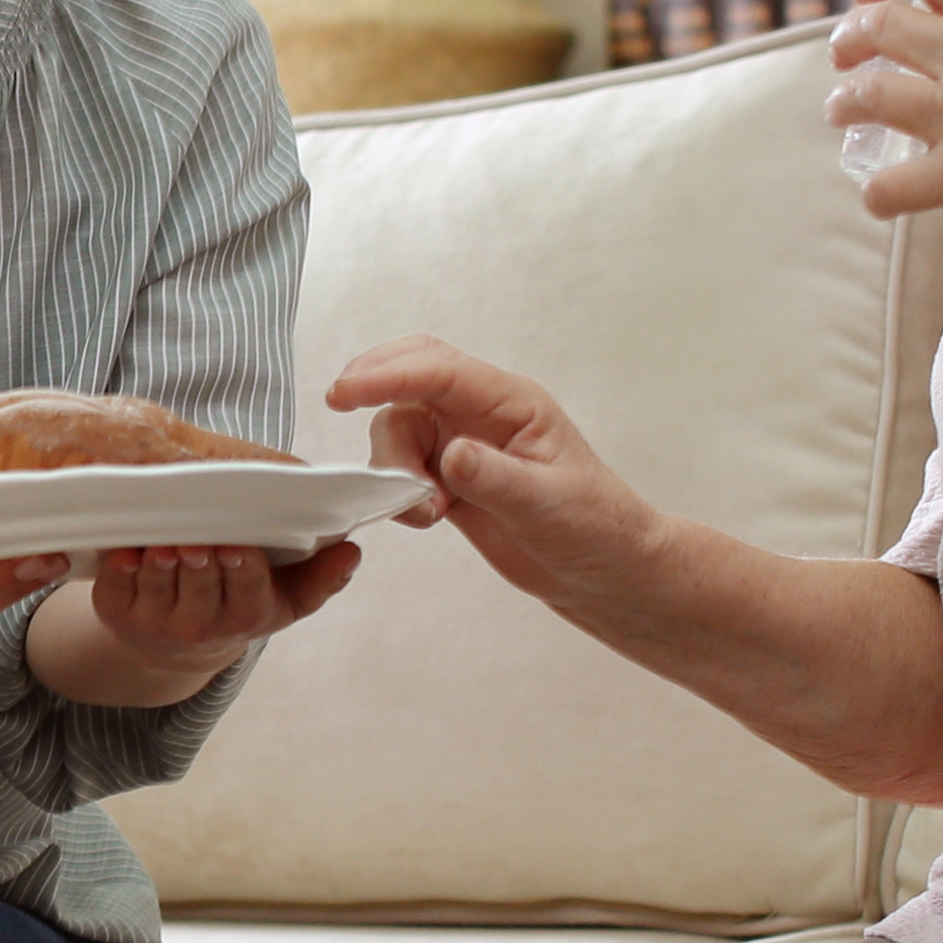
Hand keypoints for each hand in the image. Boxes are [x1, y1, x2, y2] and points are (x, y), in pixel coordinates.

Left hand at [76, 534, 362, 668]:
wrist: (176, 647)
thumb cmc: (239, 605)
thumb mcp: (286, 600)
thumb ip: (322, 578)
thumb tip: (351, 550)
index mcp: (246, 614)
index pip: (247, 589)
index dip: (241, 568)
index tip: (239, 546)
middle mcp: (201, 623)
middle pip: (201, 585)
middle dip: (200, 562)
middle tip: (198, 539)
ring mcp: (157, 619)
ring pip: (160, 586)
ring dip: (161, 564)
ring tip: (165, 543)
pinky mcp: (118, 610)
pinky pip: (118, 587)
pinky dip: (122, 567)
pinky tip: (127, 550)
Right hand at [322, 337, 655, 622]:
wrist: (603, 572)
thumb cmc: (594, 529)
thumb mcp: (547, 505)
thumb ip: (494, 478)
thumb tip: (449, 454)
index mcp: (512, 403)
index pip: (440, 371)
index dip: (388, 375)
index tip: (345, 392)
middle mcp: (483, 414)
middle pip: (412, 376)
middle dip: (374, 385)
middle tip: (339, 405)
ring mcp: (465, 444)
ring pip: (401, 425)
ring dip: (393, 462)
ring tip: (427, 511)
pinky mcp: (451, 478)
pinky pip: (404, 465)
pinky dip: (396, 487)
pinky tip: (427, 517)